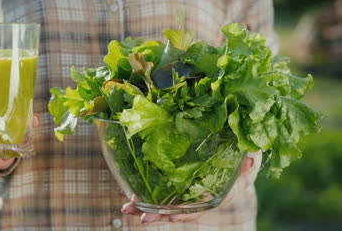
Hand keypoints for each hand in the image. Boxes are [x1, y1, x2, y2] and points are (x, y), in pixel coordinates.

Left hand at [120, 156, 254, 223]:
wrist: (235, 161)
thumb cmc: (241, 161)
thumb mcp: (246, 160)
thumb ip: (247, 163)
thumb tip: (251, 159)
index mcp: (215, 195)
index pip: (199, 208)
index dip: (186, 213)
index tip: (170, 215)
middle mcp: (198, 198)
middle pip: (176, 210)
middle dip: (158, 215)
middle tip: (141, 218)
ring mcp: (185, 194)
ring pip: (163, 204)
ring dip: (144, 207)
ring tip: (126, 206)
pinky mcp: (176, 186)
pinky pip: (159, 193)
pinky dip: (144, 195)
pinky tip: (128, 193)